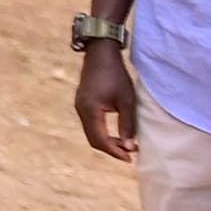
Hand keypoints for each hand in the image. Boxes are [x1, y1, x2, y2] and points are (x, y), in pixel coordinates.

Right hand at [74, 41, 140, 164]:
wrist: (101, 53)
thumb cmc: (116, 75)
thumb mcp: (126, 100)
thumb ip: (127, 124)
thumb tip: (129, 146)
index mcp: (90, 110)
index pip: (100, 140)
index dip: (115, 151)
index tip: (130, 158)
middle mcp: (81, 110)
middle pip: (93, 140)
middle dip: (111, 149)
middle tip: (129, 153)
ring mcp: (79, 106)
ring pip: (91, 133)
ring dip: (107, 141)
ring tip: (125, 144)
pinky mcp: (82, 103)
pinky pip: (90, 124)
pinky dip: (102, 132)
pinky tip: (115, 133)